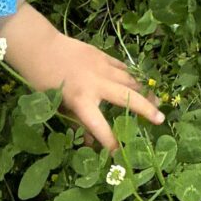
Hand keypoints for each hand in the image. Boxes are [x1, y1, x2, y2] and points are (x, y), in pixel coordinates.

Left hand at [2, 7, 165, 149]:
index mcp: (81, 100)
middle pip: (128, 97)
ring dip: (143, 91)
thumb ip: (77, 122)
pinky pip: (122, 67)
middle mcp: (96, 83)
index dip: (110, 142)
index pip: (100, 126)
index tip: (120, 154)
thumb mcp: (56, 105)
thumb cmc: (42, 80)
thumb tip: (92, 143)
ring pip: (129, 80)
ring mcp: (102, 67)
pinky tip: (137, 82)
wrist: (40, 47)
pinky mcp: (102, 55)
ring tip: (156, 101)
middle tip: (160, 119)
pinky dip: (130, 76)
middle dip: (145, 109)